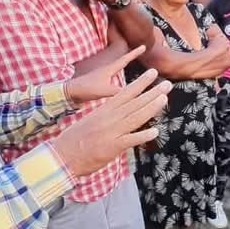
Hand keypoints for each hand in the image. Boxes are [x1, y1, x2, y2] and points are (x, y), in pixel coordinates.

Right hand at [52, 69, 170, 177]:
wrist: (63, 155)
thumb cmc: (75, 139)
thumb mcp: (92, 121)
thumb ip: (108, 116)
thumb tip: (122, 112)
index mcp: (104, 110)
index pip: (126, 93)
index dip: (140, 83)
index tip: (152, 73)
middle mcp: (110, 118)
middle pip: (134, 103)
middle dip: (152, 92)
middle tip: (167, 83)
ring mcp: (112, 131)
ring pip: (136, 117)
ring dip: (151, 108)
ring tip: (164, 99)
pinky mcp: (112, 147)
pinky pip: (130, 140)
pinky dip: (143, 135)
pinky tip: (155, 131)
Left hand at [66, 45, 145, 103]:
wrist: (70, 92)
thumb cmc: (86, 89)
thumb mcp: (105, 90)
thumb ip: (119, 91)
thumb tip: (135, 93)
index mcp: (109, 69)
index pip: (125, 59)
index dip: (135, 53)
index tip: (144, 46)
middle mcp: (107, 70)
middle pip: (123, 61)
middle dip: (132, 56)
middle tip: (141, 50)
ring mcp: (102, 76)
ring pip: (118, 68)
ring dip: (126, 63)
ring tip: (132, 62)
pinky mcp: (99, 82)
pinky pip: (114, 76)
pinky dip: (120, 74)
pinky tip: (120, 79)